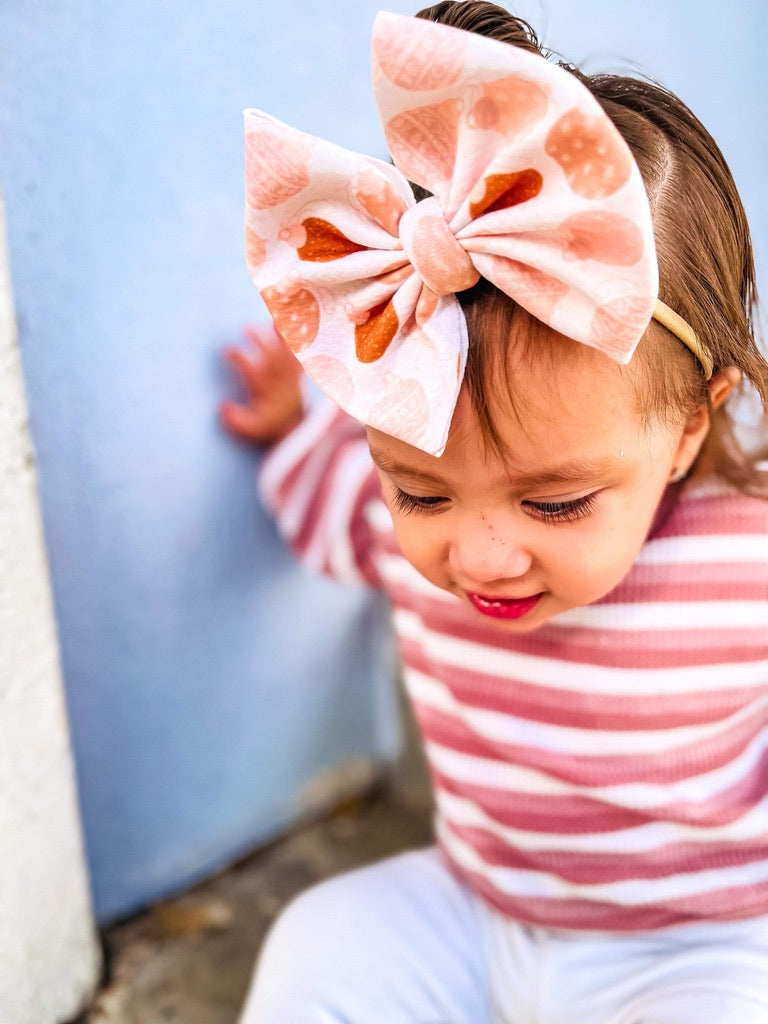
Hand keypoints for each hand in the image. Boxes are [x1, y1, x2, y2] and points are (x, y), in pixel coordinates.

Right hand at [219, 325, 303, 444]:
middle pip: (271, 358)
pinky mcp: (298, 375)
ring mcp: (291, 377)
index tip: (228, 349)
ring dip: (280, 337)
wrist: (295, 429)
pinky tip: (290, 327)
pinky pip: (299, 355)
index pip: (252, 372)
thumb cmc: (269, 427)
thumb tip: (223, 407)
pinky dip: (297, 341)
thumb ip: (236, 420)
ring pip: (286, 353)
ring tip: (274, 318)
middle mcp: (280, 383)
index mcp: (266, 393)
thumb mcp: (251, 429)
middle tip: (246, 327)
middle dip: (260, 342)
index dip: (241, 360)